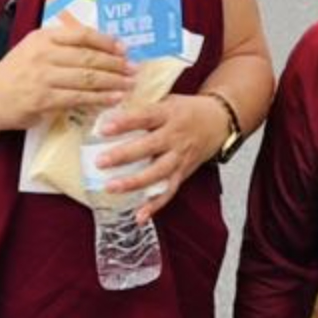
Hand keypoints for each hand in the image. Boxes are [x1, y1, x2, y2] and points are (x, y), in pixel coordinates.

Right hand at [0, 19, 136, 136]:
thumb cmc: (16, 72)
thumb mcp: (34, 48)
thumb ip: (62, 44)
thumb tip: (101, 45)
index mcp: (44, 37)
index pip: (82, 35)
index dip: (107, 41)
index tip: (124, 48)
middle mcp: (43, 54)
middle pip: (88, 57)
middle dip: (116, 63)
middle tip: (134, 69)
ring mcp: (43, 77)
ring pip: (86, 78)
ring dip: (113, 82)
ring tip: (129, 84)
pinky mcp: (43, 100)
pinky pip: (78, 98)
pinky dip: (99, 98)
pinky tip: (113, 99)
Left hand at [95, 93, 226, 219]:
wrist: (217, 122)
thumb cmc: (185, 111)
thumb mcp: (166, 101)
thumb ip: (141, 107)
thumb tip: (105, 111)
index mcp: (169, 114)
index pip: (145, 117)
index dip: (125, 123)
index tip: (103, 129)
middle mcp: (175, 136)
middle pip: (149, 147)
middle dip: (124, 155)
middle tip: (100, 161)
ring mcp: (180, 157)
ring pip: (158, 172)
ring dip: (134, 182)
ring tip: (111, 188)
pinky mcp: (183, 173)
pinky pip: (168, 192)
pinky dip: (154, 206)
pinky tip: (139, 216)